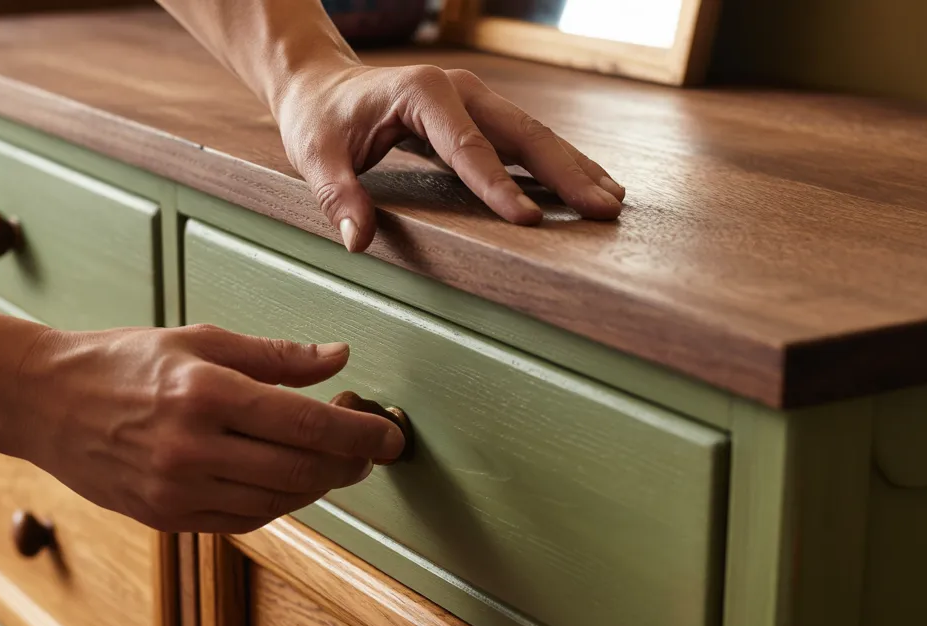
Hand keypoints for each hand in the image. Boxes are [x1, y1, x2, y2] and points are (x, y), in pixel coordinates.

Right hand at [12, 324, 403, 533]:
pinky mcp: (167, 517)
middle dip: (350, 463)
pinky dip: (280, 504)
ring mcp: (178, 490)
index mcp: (205, 393)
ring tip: (336, 462)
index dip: (360, 434)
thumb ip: (276, 355)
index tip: (391, 436)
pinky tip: (291, 482)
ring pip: (279, 501)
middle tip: (372, 449)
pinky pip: (245, 520)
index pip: (307, 423)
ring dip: (320, 486)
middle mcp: (193, 448)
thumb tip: (339, 358)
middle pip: (301, 470)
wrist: (44, 403)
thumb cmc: (123, 362)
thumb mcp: (198, 340)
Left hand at [274, 62, 625, 251]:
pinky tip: (587, 186)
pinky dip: (559, 164)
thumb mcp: (315, 156)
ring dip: (574, 168)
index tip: (527, 219)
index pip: (468, 147)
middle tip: (601, 210)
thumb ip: (338, 196)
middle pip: (522, 133)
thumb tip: (358, 241)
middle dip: (564, 173)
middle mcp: (459, 89)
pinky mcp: (482, 116)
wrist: (321, 84)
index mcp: (423, 93)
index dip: (498, 185)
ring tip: (611, 201)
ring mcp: (476, 100)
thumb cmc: (320, 119)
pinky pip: (526, 140)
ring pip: (535, 134)